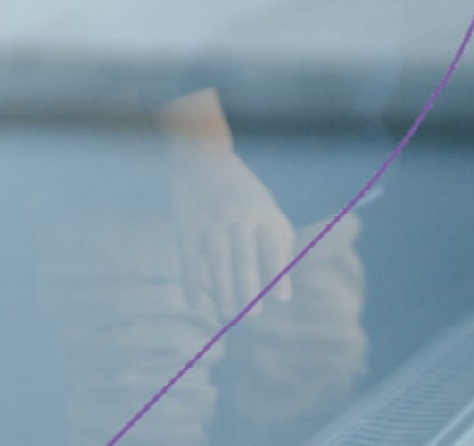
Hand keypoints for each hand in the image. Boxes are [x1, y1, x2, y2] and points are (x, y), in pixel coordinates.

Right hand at [163, 133, 297, 320]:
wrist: (203, 159)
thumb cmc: (243, 191)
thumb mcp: (267, 205)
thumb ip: (279, 235)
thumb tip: (286, 271)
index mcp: (263, 213)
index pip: (273, 246)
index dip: (278, 273)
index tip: (283, 299)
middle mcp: (238, 217)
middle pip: (244, 256)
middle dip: (249, 287)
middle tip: (254, 314)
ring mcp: (212, 221)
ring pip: (217, 260)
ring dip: (222, 289)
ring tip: (228, 312)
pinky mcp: (187, 226)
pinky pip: (190, 259)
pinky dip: (192, 283)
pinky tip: (196, 303)